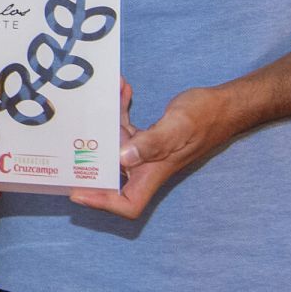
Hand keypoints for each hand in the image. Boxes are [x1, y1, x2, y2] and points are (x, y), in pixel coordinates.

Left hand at [69, 83, 246, 219]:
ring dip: (102, 125)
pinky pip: (125, 126)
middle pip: (111, 176)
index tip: (78, 192)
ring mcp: (146, 151)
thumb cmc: (206, 117)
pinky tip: (120, 88)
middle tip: (66, 144)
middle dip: (88, 161)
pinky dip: (119, 109)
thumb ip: (152, 143)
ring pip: (114, 146)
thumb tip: (123, 158)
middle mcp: (147, 166)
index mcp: (154, 173)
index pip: (127, 203)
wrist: (224, 104)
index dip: (102, 203)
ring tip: (95, 102)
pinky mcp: (148, 136)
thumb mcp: (178, 127)